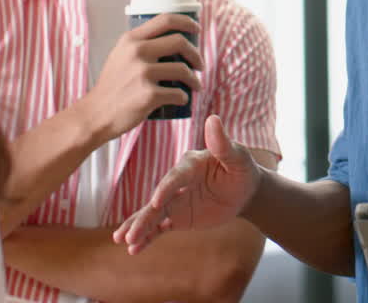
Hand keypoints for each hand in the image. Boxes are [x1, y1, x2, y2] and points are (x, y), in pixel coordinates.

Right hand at [78, 13, 203, 142]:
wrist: (95, 114)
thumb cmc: (112, 87)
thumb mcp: (120, 56)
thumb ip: (140, 45)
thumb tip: (173, 39)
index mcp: (131, 40)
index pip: (166, 19)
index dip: (187, 22)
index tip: (197, 30)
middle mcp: (137, 52)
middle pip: (180, 42)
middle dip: (196, 54)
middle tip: (200, 65)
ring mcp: (142, 73)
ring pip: (183, 70)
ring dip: (195, 79)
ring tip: (196, 86)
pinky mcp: (148, 95)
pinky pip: (178, 93)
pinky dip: (184, 97)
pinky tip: (182, 100)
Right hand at [112, 115, 260, 254]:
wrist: (244, 191)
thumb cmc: (242, 169)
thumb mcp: (238, 157)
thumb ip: (223, 143)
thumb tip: (213, 118)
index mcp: (190, 165)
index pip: (176, 177)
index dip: (166, 189)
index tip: (156, 202)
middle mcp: (177, 182)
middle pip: (158, 200)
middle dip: (144, 216)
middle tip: (129, 232)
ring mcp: (174, 200)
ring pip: (153, 215)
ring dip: (139, 227)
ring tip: (123, 240)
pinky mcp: (177, 216)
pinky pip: (159, 227)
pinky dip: (147, 237)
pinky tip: (134, 249)